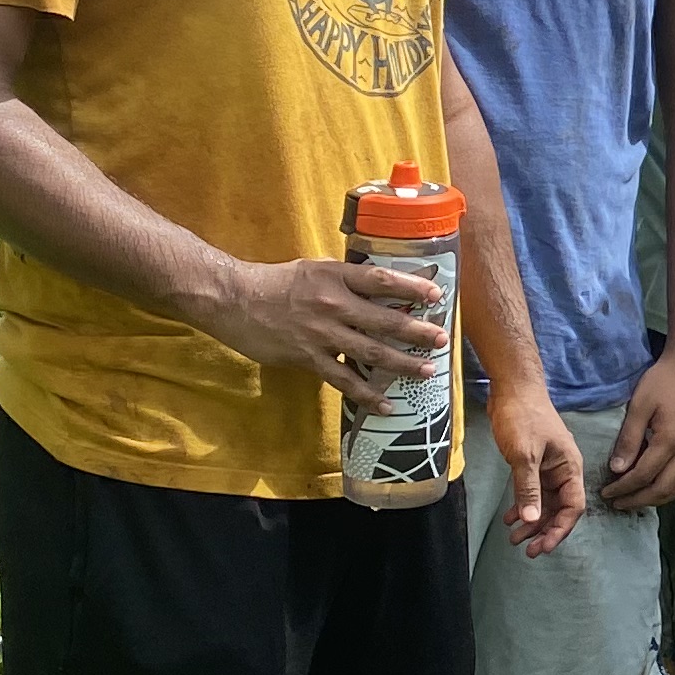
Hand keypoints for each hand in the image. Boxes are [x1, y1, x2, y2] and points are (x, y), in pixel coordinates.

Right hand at [202, 255, 445, 408]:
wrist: (233, 300)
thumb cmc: (276, 283)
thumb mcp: (314, 270)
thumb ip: (345, 279)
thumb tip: (380, 288)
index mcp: (335, 277)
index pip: (381, 280)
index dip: (411, 288)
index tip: (437, 295)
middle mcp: (332, 304)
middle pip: (383, 320)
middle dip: (417, 332)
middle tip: (442, 339)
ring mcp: (321, 334)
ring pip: (370, 352)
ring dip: (402, 364)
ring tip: (428, 371)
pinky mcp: (307, 358)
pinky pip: (344, 380)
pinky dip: (368, 395)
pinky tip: (387, 405)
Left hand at [486, 385, 587, 558]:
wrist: (512, 389)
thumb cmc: (523, 417)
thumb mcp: (524, 455)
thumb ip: (529, 489)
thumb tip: (533, 520)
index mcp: (570, 468)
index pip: (573, 507)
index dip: (559, 529)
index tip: (542, 546)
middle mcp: (563, 471)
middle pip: (560, 510)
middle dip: (544, 531)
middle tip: (526, 550)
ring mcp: (548, 468)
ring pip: (544, 503)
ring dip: (532, 521)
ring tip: (514, 538)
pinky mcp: (533, 464)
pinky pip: (532, 492)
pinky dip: (523, 506)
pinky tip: (511, 518)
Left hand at [600, 342, 674, 513]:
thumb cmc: (664, 380)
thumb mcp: (639, 405)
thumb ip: (629, 438)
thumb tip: (617, 469)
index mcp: (671, 440)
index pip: (644, 475)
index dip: (623, 488)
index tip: (606, 493)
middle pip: (663, 489)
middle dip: (638, 500)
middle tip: (617, 504)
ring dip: (656, 499)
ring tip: (636, 500)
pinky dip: (671, 489)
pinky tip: (657, 487)